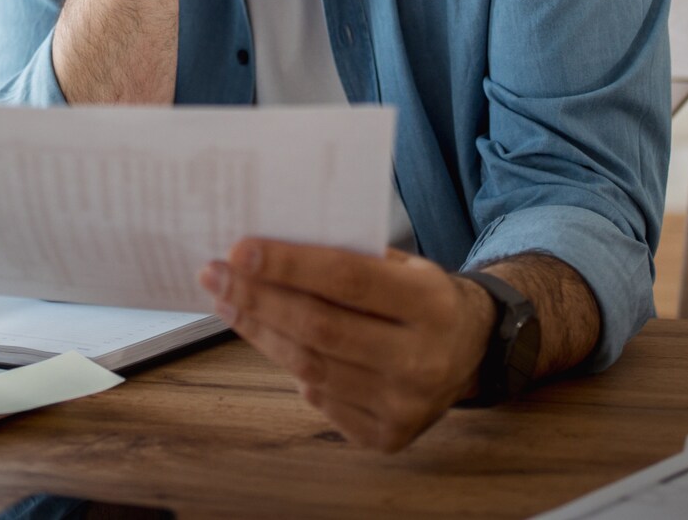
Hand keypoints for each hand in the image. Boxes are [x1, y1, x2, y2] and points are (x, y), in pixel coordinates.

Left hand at [199, 239, 494, 452]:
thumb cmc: (424, 298)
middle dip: (258, 298)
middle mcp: (421, 361)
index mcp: (431, 305)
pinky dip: (290, 366)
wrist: (472, 352)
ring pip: (310, 367)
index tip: (240, 249)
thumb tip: (271, 249)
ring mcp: (404, 406)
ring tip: (228, 302)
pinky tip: (268, 339)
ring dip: (261, 331)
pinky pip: (320, 399)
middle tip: (215, 274)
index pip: (347, 280)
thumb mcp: (407, 266)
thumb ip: (352, 259)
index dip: (289, 265)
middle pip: (319, 328)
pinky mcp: (387, 437)